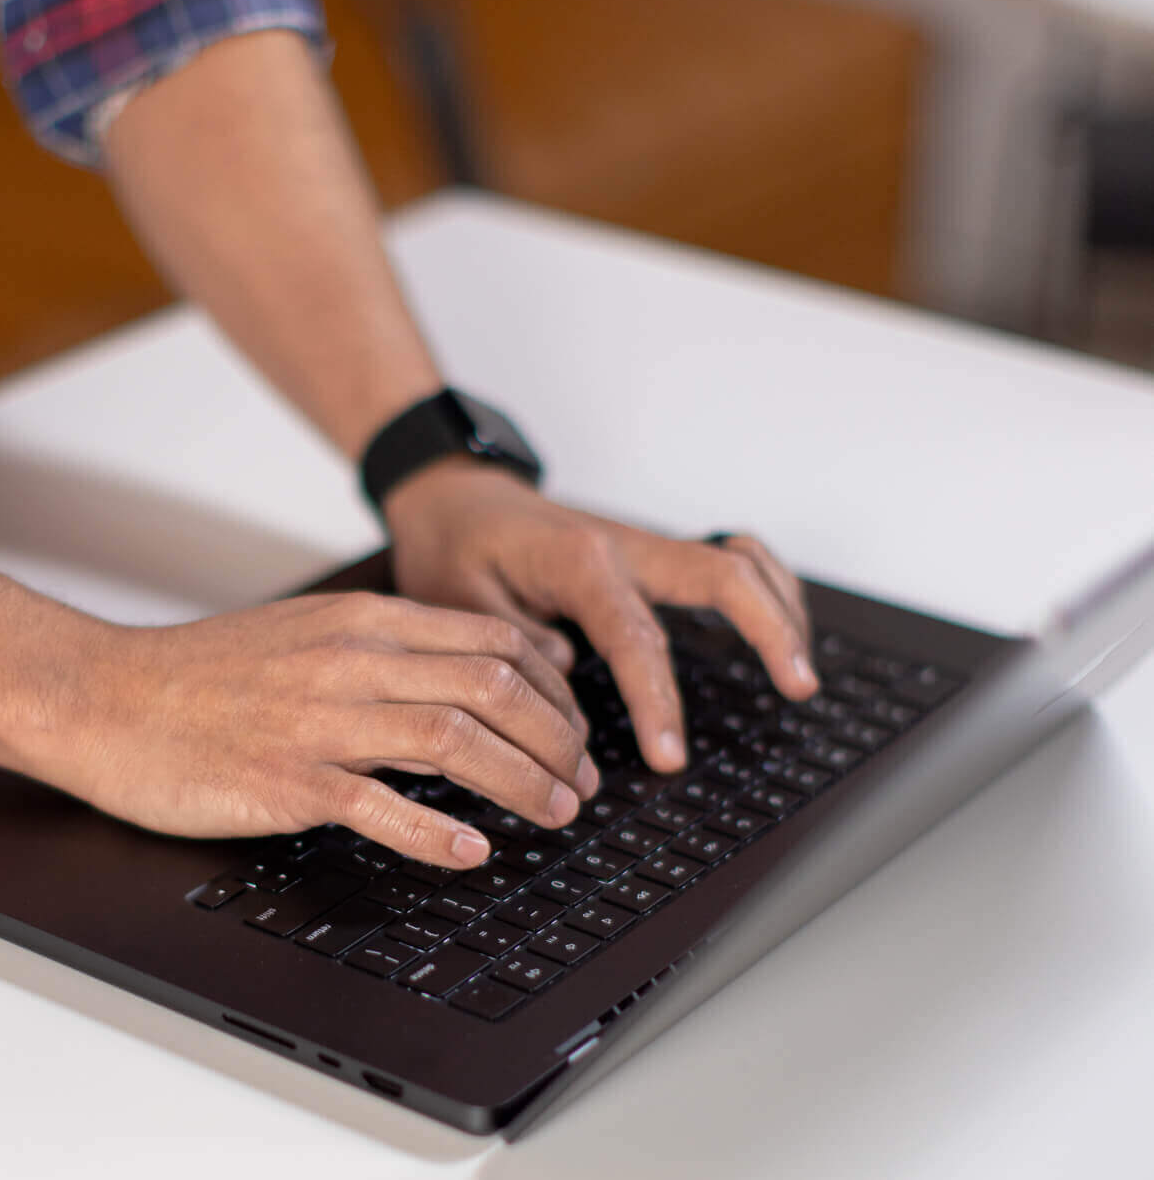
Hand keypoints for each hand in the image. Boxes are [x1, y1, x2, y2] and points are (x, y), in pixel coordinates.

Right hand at [25, 592, 598, 868]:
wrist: (107, 696)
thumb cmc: (203, 674)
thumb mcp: (306, 635)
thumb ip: (384, 652)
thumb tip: (464, 684)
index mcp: (361, 621)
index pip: (492, 638)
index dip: (553, 686)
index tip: (575, 726)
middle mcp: (349, 659)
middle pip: (491, 684)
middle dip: (557, 737)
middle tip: (582, 780)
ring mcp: (318, 719)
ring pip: (452, 738)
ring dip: (521, 781)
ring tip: (556, 814)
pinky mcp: (285, 778)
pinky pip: (378, 804)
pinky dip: (435, 832)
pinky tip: (470, 853)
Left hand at [383, 459, 816, 773]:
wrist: (452, 496)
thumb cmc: (452, 546)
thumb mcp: (454, 598)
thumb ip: (509, 648)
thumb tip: (568, 688)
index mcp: (575, 559)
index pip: (635, 636)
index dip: (658, 700)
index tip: (669, 757)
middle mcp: (621, 546)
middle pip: (720, 574)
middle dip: (768, 629)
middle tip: (798, 688)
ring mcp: (642, 547)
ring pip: (736, 560)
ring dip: (779, 605)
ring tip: (801, 670)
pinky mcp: (649, 555)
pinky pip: (723, 560)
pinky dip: (762, 587)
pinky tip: (776, 627)